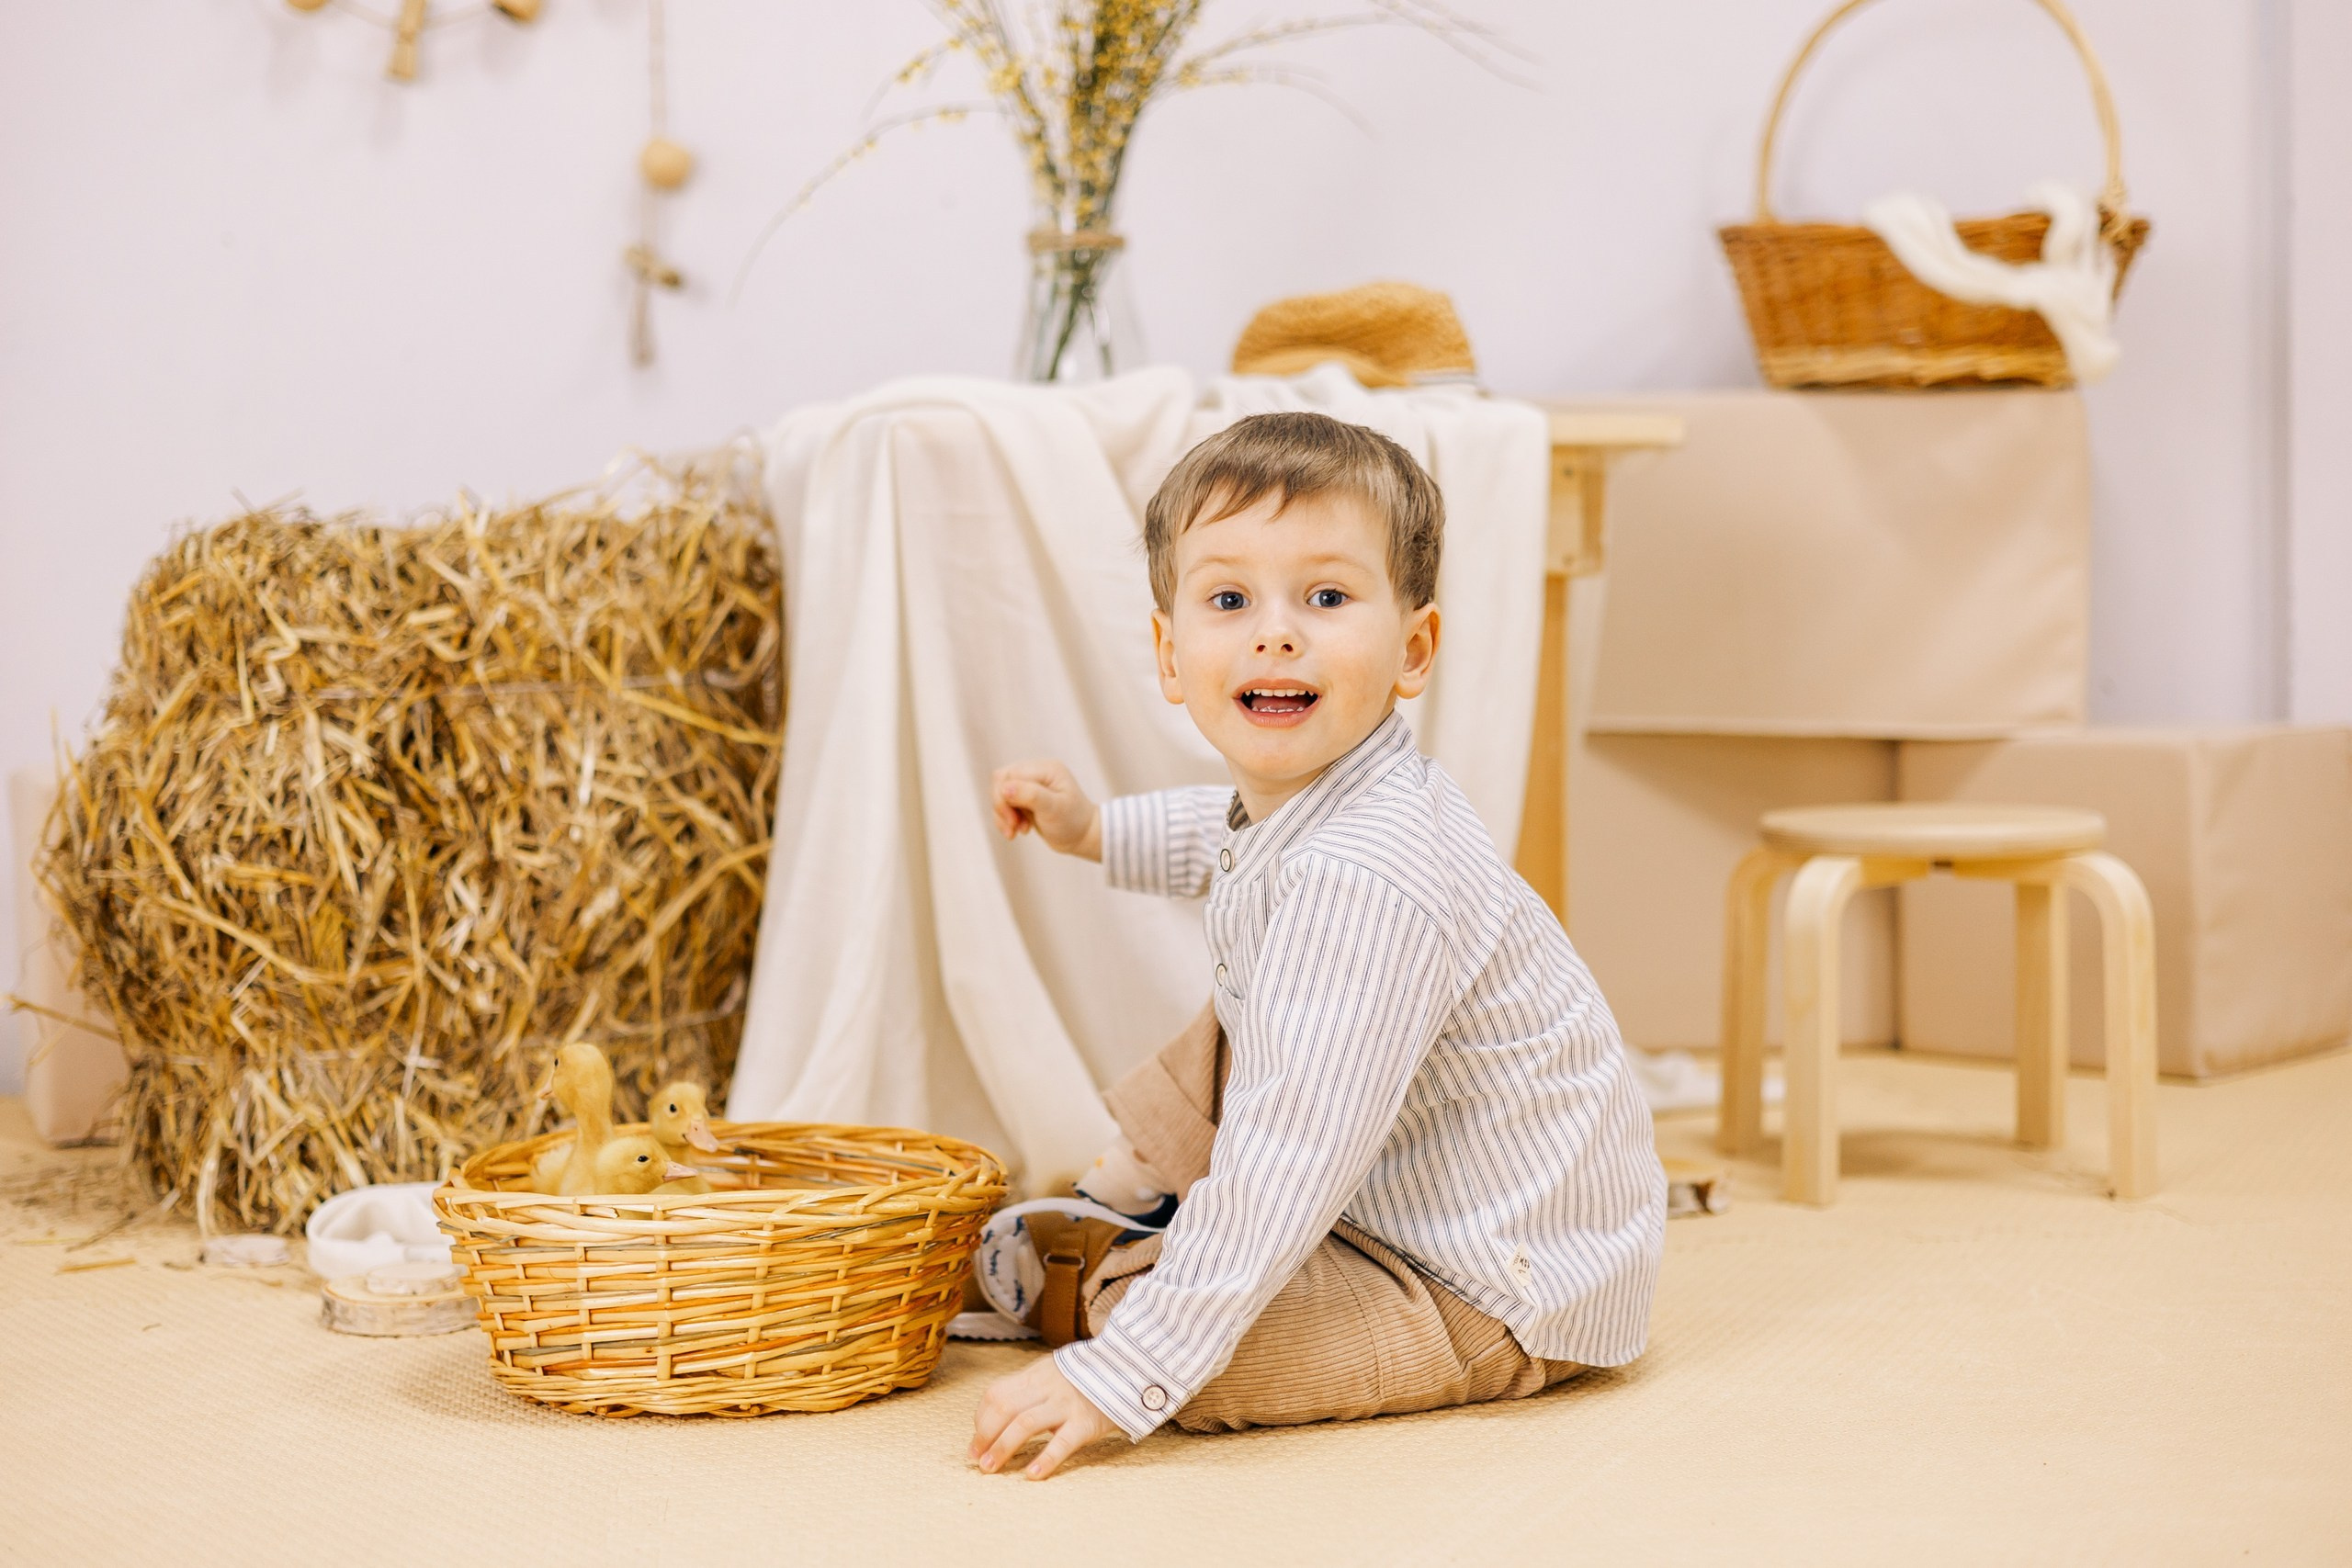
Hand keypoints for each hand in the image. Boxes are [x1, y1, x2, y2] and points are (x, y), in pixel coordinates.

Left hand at [969, 1355, 1121, 1478]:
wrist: (1128, 1369)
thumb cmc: (1084, 1379)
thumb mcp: (1053, 1374)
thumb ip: (1028, 1391)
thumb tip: (992, 1419)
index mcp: (1036, 1374)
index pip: (996, 1393)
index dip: (981, 1420)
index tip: (976, 1444)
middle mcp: (1047, 1386)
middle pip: (1004, 1407)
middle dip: (985, 1436)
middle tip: (977, 1460)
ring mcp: (1066, 1403)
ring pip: (1025, 1423)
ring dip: (1003, 1448)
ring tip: (990, 1469)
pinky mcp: (1086, 1422)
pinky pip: (1062, 1442)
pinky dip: (1045, 1459)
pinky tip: (1031, 1475)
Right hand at [991, 760, 1101, 860]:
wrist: (1083, 837)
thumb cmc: (1073, 822)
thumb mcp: (1053, 809)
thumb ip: (1030, 795)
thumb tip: (1004, 788)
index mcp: (1046, 769)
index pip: (1010, 775)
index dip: (1004, 797)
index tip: (1013, 821)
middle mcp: (1037, 772)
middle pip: (1001, 781)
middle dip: (1002, 806)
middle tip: (1013, 827)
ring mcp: (1030, 784)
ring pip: (1000, 793)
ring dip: (1003, 815)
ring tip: (1016, 832)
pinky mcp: (1025, 797)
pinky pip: (1004, 803)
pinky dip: (1005, 819)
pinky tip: (1017, 831)